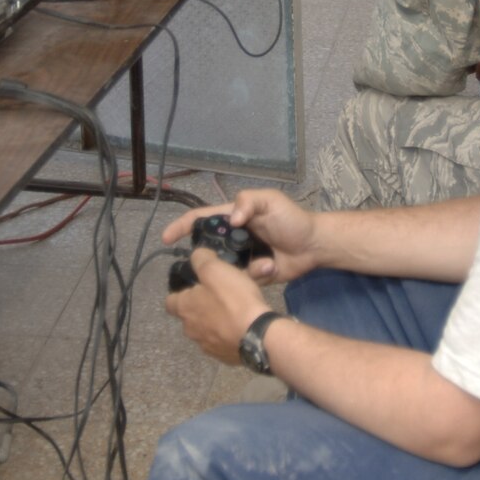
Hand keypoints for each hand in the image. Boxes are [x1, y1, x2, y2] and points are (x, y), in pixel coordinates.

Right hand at [161, 190, 319, 282]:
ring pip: (222, 267)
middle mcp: (232, 238)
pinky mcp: (251, 275)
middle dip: (205, 256)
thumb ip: (248, 201)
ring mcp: (241, 257)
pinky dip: (253, 274)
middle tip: (205, 266)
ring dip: (233, 268)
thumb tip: (231, 219)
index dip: (181, 226)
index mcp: (232, 217)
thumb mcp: (270, 200)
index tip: (165, 239)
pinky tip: (269, 266)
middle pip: (207, 247)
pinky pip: (241, 280)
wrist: (314, 246)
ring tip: (252, 263)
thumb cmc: (291, 219)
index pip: (201, 219)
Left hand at [164, 248, 271, 364]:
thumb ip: (201, 259)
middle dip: (203, 305)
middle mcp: (191, 330)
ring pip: (208, 328)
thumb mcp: (215, 269)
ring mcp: (208, 346)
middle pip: (191, 315)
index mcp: (184, 309)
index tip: (196, 285)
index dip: (181, 292)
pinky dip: (230, 333)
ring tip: (237, 308)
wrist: (258, 336)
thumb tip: (197, 257)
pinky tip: (245, 325)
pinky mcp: (225, 356)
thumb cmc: (233, 300)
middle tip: (222, 293)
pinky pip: (224, 340)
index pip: (170, 301)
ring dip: (218, 319)